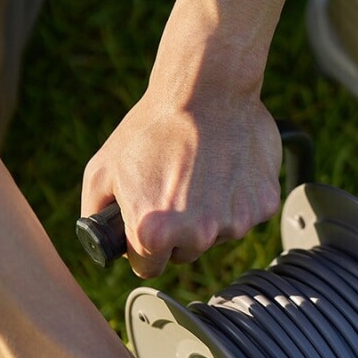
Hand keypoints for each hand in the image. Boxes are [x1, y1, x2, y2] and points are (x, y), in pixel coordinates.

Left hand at [80, 0, 284, 278]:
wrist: (208, 90)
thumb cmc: (153, 127)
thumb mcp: (103, 169)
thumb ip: (95, 213)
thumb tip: (103, 240)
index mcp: (155, 234)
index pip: (149, 268)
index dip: (144, 249)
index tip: (148, 228)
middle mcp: (197, 236)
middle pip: (185, 253)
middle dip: (178, 231)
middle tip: (176, 188)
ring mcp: (234, 223)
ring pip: (217, 235)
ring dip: (209, 213)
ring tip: (201, 172)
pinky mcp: (263, 207)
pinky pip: (246, 214)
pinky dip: (237, 198)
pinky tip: (225, 168)